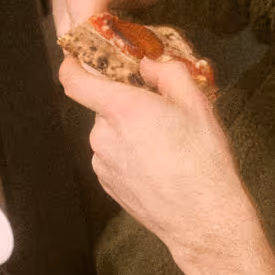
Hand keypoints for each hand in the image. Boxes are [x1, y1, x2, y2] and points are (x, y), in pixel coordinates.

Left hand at [59, 51, 254, 272]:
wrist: (201, 218)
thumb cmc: (202, 161)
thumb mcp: (196, 102)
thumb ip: (166, 72)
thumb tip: (147, 63)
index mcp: (122, 109)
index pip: (75, 80)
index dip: (72, 64)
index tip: (77, 56)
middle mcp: (103, 136)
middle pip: (103, 106)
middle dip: (126, 101)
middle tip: (160, 108)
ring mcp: (102, 162)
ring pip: (109, 132)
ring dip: (129, 129)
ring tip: (165, 142)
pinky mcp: (106, 183)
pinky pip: (113, 155)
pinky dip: (129, 152)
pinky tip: (157, 162)